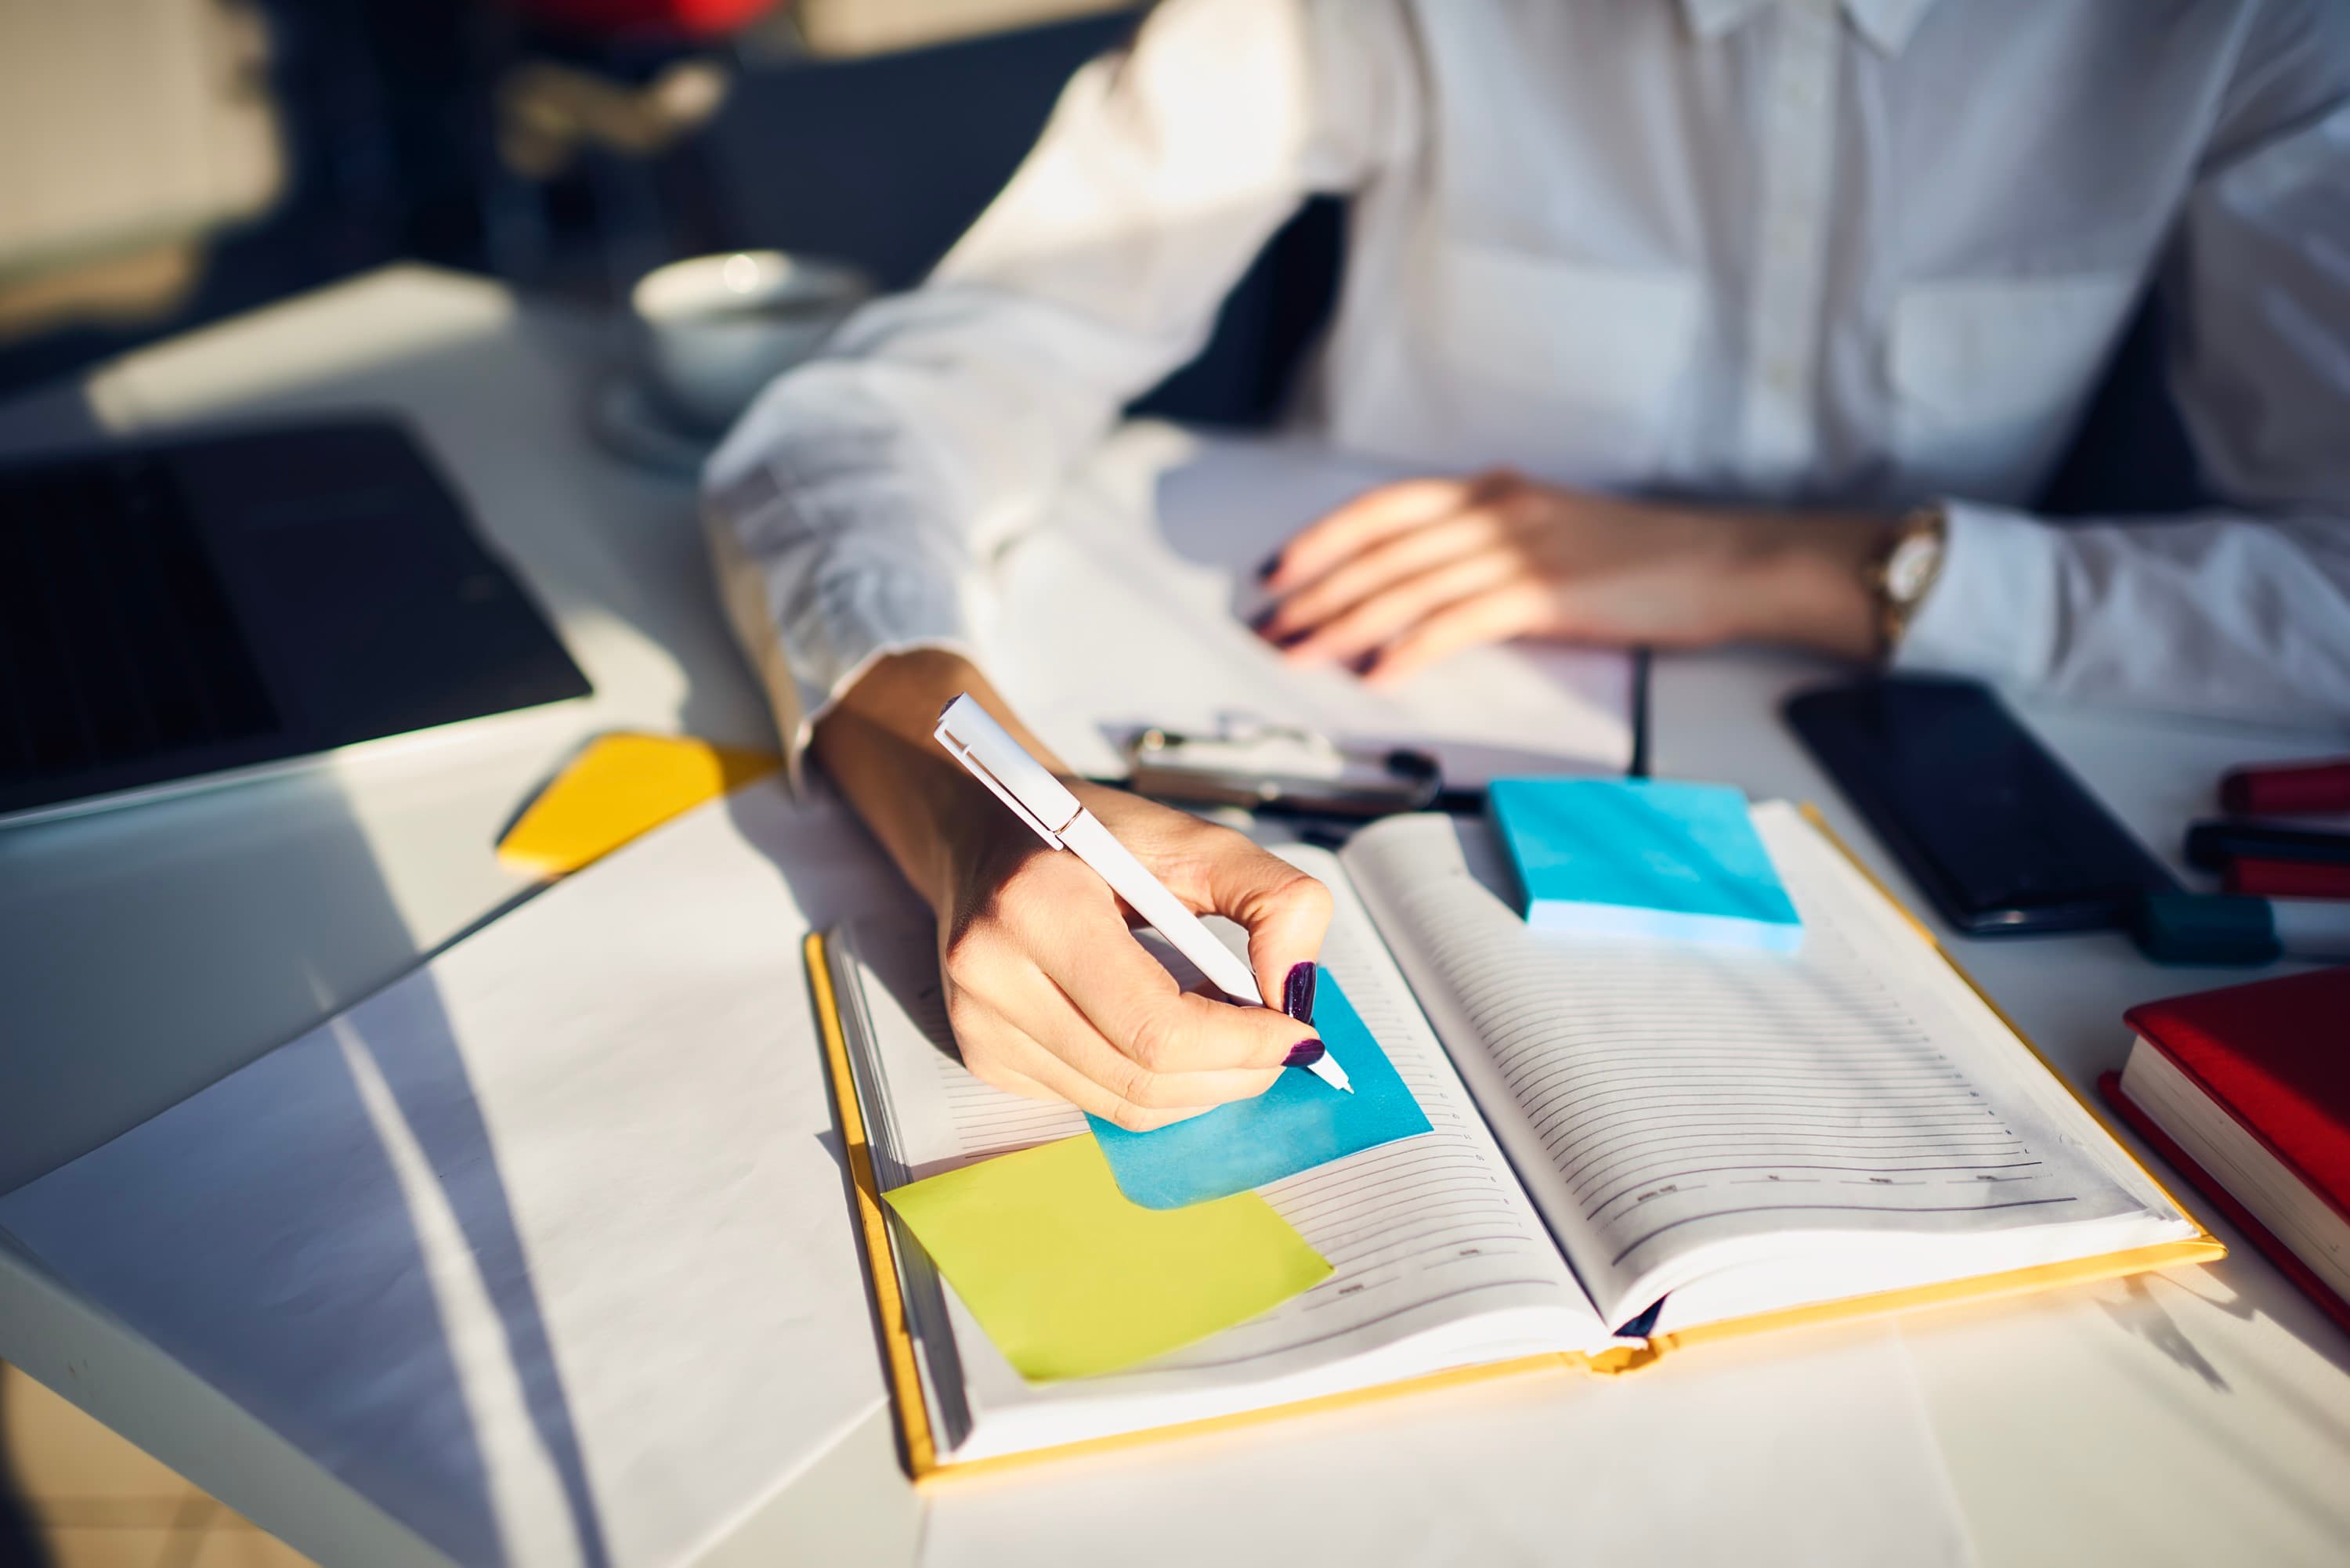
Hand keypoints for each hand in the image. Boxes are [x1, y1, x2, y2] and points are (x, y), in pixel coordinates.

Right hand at [813, 651, 1332, 1130]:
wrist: (983, 832)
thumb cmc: (1087, 832)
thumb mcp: (1191, 837)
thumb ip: (1271, 898)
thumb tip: (1297, 989)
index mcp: (1038, 906)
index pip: (1157, 1028)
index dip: (1243, 1045)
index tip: (1300, 1034)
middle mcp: (993, 975)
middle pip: (1145, 1079)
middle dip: (1234, 1073)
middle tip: (1281, 1044)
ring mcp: (980, 1025)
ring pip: (1124, 1105)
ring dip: (1200, 1085)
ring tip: (1232, 1034)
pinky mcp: (984, 1055)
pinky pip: (1094, 1100)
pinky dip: (1153, 1083)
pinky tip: (1169, 1033)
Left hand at [1252, 471, 1884, 681]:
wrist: (1728, 560)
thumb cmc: (1646, 559)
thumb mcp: (1553, 535)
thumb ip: (1491, 548)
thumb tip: (1430, 585)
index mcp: (1493, 493)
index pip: (1382, 509)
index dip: (1320, 538)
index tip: (1274, 570)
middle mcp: (1496, 510)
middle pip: (1379, 549)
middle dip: (1313, 591)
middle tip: (1266, 626)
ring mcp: (1521, 548)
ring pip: (1407, 584)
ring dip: (1343, 622)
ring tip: (1300, 653)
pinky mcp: (1548, 592)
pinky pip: (1460, 619)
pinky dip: (1412, 646)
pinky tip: (1378, 673)